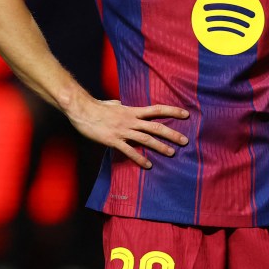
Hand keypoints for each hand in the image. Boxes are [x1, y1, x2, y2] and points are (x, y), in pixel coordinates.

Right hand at [66, 98, 188, 168]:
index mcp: (132, 111)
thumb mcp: (113, 104)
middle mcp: (131, 121)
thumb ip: (120, 106)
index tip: (186, 114)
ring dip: (160, 147)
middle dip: (172, 134)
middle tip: (185, 141)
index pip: (157, 109)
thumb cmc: (97, 107)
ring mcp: (123, 131)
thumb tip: (121, 104)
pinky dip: (140, 158)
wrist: (82, 110)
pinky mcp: (114, 140)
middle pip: (156, 127)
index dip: (172, 111)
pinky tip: (148, 165)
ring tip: (172, 153)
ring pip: (146, 139)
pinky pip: (129, 151)